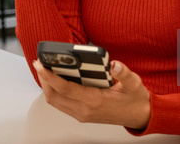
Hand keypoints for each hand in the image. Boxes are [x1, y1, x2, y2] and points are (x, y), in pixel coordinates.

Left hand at [33, 59, 150, 129]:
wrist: (140, 116)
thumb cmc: (135, 100)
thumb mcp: (134, 83)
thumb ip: (123, 73)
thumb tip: (114, 64)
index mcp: (95, 101)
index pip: (65, 89)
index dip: (50, 76)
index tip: (40, 65)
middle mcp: (85, 110)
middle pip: (54, 96)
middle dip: (43, 79)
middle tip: (40, 63)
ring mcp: (82, 114)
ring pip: (55, 102)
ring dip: (47, 86)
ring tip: (45, 70)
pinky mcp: (82, 115)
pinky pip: (61, 104)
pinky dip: (54, 92)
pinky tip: (56, 80)